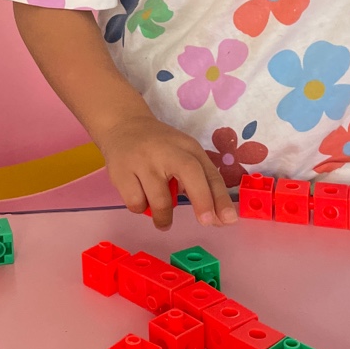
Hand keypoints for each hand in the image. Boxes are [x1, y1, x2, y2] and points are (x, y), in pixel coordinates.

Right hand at [95, 112, 236, 230]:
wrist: (122, 125)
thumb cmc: (159, 146)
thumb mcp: (183, 154)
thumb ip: (200, 182)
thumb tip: (218, 219)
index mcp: (187, 147)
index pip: (209, 173)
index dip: (220, 197)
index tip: (228, 220)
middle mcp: (167, 151)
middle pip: (190, 173)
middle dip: (202, 201)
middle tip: (206, 222)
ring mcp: (142, 161)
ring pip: (159, 200)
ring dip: (164, 218)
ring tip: (163, 221)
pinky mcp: (121, 171)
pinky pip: (136, 203)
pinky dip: (141, 208)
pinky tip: (140, 198)